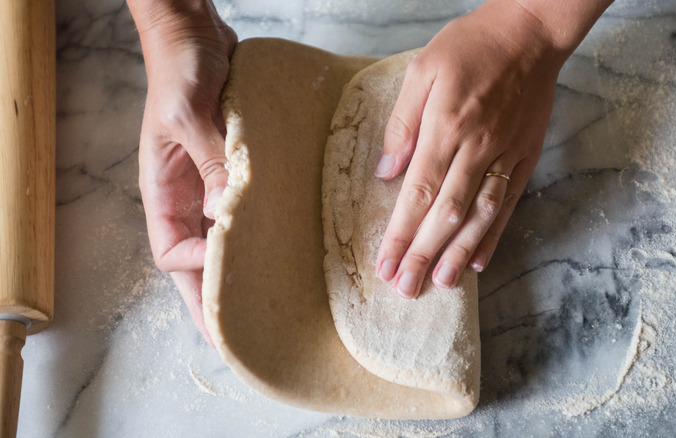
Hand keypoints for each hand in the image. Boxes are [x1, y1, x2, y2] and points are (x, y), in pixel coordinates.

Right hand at [130, 0, 235, 344]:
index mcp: (163, 188)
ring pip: (222, 240)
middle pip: (194, 260)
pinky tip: (281, 245)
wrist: (196, 34)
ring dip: (238, 270)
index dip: (199, 271)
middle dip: (211, 298)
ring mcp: (211, 182)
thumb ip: (211, 162)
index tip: (231, 283)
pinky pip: (246, 208)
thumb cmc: (182, 68)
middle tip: (235, 337)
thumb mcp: (189, 115)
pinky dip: (260, 229)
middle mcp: (186, 193)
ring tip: (263, 305)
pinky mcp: (235, 167)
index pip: (174, 249)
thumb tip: (229, 212)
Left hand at [374, 0, 584, 297]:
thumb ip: (404, 123)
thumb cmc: (471, 46)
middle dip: (422, 254)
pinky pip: (507, 203)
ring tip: (439, 283)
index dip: (400, 234)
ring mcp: (505, 155)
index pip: (418, 193)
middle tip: (405, 288)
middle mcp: (477, 148)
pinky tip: (480, 260)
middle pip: (446, 214)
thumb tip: (388, 171)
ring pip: (479, 215)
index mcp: (446, 126)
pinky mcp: (526, 156)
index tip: (385, 264)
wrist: (530, 33)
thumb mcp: (424, 70)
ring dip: (458, 253)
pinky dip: (493, 235)